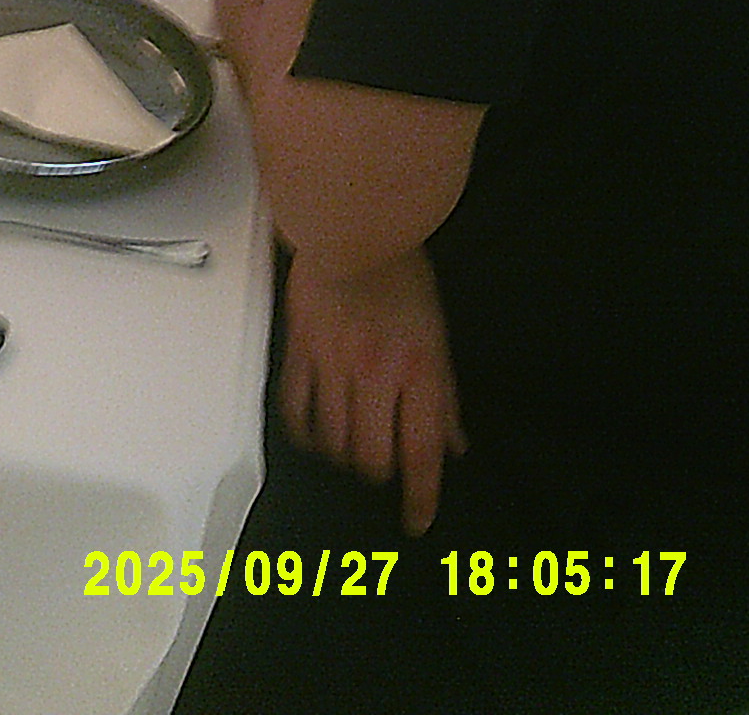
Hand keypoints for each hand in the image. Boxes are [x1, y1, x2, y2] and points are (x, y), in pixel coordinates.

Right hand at [276, 247, 467, 536]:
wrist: (353, 227)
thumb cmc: (402, 276)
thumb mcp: (439, 337)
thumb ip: (443, 396)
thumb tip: (453, 446)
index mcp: (418, 371)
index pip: (421, 453)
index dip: (421, 496)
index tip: (417, 521)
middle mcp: (375, 375)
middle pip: (371, 456)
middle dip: (378, 472)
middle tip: (382, 466)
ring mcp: (332, 364)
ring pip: (332, 440)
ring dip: (343, 455)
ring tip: (349, 448)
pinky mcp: (299, 350)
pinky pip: (295, 408)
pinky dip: (304, 432)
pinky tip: (312, 435)